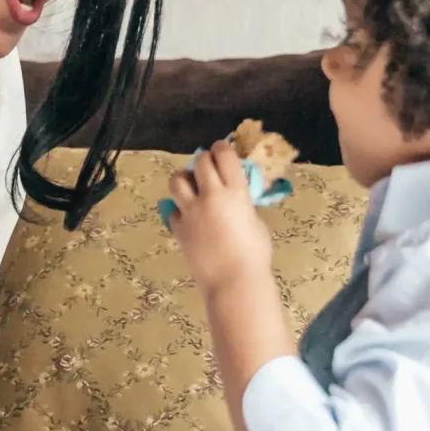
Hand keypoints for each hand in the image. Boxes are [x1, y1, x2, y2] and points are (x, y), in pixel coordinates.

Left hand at [165, 141, 273, 296]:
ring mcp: (191, 212)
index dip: (222, 148)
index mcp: (236, 192)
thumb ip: (244, 205)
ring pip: (177, 180)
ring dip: (184, 179)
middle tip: (208, 167)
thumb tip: (236, 200)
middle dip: (204, 160)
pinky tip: (189, 217)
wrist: (234, 282)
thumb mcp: (256, 222)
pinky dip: (179, 210)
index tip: (222, 149)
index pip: (224, 155)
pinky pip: (172, 210)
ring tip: (192, 188)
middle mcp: (211, 196)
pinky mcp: (178, 228)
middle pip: (200, 162)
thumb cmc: (255, 255)